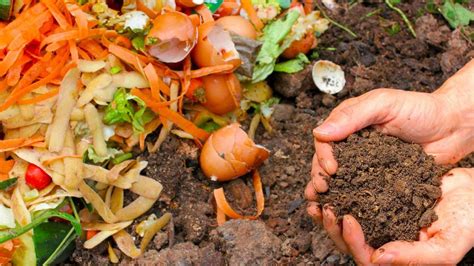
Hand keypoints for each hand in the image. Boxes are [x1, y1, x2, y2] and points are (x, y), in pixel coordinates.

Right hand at [306, 59, 473, 196]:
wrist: (452, 127)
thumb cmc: (420, 109)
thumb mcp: (384, 104)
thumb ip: (353, 116)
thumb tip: (319, 132)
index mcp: (348, 124)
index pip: (325, 141)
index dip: (322, 155)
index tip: (331, 169)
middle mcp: (352, 145)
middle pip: (326, 162)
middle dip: (320, 177)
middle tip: (323, 190)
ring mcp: (364, 164)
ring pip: (340, 179)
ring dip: (330, 193)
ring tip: (324, 206)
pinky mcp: (378, 180)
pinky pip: (361, 191)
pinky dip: (350, 201)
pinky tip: (344, 212)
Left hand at [307, 168, 473, 264]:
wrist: (473, 191)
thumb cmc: (468, 220)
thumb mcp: (448, 244)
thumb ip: (415, 257)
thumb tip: (377, 259)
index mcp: (398, 256)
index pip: (366, 258)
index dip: (353, 242)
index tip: (347, 218)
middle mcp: (385, 240)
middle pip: (349, 242)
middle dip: (333, 227)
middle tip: (326, 207)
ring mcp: (380, 220)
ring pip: (347, 223)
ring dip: (330, 211)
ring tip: (319, 196)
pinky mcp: (378, 200)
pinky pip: (354, 199)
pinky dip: (341, 192)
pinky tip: (333, 180)